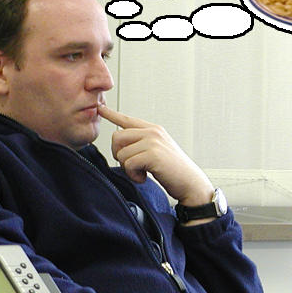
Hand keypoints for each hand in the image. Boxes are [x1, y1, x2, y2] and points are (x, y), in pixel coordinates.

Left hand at [97, 104, 213, 207]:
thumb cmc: (174, 171)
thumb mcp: (158, 151)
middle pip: (117, 137)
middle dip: (118, 155)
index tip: (100, 108)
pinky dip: (133, 175)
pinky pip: (128, 164)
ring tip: (141, 173)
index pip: (127, 119)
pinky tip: (144, 178)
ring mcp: (153, 142)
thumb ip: (142, 144)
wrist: (191, 184)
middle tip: (131, 166)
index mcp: (153, 129)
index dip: (111, 114)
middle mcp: (153, 132)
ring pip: (121, 153)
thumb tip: (121, 145)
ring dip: (127, 168)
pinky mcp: (153, 154)